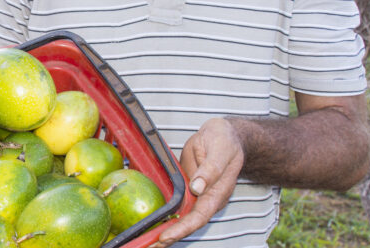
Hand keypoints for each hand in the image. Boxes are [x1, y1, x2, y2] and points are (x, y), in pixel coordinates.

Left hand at [155, 118, 244, 246]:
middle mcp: (206, 199)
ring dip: (163, 232)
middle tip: (148, 246)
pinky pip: (175, 207)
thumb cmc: (225, 140)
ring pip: (180, 219)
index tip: (166, 236)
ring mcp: (196, 196)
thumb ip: (211, 169)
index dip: (182, 228)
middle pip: (188, 224)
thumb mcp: (220, 149)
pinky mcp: (186, 189)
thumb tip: (198, 187)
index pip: (199, 216)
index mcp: (217, 193)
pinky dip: (163, 218)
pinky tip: (149, 226)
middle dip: (169, 237)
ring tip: (144, 244)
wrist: (223, 134)